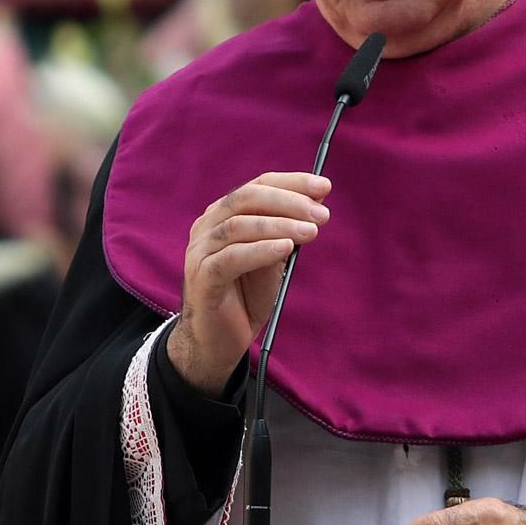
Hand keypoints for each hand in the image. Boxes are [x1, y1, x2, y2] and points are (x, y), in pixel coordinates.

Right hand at [167, 172, 330, 395]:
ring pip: (239, 225)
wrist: (218, 341)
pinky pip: (231, 257)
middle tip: (321, 214)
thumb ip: (285, 233)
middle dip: (288, 201)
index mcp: (224, 215)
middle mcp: (207, 226)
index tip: (325, 186)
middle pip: (246, 198)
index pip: (257, 186)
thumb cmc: (245, 296)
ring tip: (311, 232)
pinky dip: (261, 250)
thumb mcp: (272, 260)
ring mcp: (200, 250)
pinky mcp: (201, 276)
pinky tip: (285, 248)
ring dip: (279, 225)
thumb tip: (315, 206)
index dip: (292, 183)